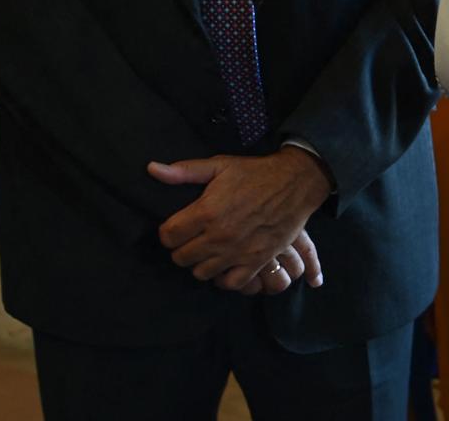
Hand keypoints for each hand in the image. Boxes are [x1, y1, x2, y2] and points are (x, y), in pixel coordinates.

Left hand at [147, 148, 328, 285]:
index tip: (176, 227)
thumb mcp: (220, 165)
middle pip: (181, 258)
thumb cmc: (256, 173)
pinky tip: (224, 265)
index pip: (168, 236)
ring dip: (200, 263)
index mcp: (206, 212)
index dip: (168, 232)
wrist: (296, 183)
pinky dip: (224, 278)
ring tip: (207, 251)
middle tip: (192, 239)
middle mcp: (219, 236)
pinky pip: (231, 283)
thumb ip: (184, 171)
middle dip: (182, 248)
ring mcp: (238, 252)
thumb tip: (152, 169)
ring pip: (201, 273)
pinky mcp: (257, 261)